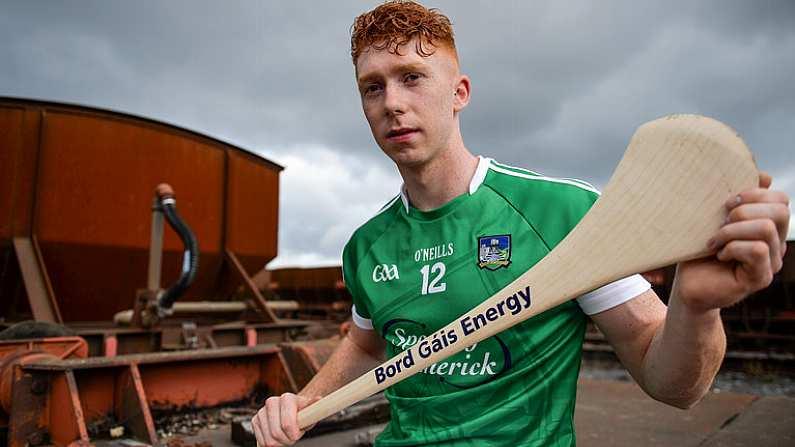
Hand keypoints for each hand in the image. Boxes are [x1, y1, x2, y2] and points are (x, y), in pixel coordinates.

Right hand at [251, 393, 319, 445]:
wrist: (293, 411)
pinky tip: (277, 436)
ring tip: (286, 436)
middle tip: (293, 437)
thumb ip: (314, 406)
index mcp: (287, 398)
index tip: (298, 435)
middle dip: (287, 440)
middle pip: (276, 434)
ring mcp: (261, 411)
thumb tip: (318, 398)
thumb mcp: (311, 411)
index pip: (287, 424)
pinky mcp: (255, 421)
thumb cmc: (302, 413)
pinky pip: (261, 442)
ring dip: (279, 444)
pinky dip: (271, 444)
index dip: (294, 435)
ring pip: (268, 441)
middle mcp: (271, 402)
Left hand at [674, 171, 789, 310]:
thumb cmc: (700, 250)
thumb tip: (764, 175)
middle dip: (744, 210)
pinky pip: (757, 250)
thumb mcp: (715, 219)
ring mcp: (771, 262)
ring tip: (714, 241)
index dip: (755, 194)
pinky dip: (732, 247)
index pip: (780, 200)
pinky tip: (718, 254)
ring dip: (732, 231)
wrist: (688, 284)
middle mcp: (776, 244)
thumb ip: (738, 200)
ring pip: (766, 229)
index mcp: (768, 227)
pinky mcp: (761, 278)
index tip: (726, 203)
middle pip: (780, 211)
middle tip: (720, 222)